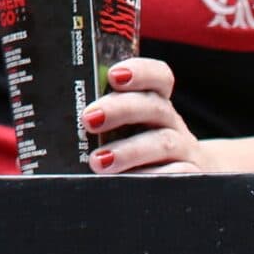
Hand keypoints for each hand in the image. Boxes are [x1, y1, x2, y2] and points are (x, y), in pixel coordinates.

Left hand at [86, 57, 211, 174]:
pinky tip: (128, 182)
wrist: (182, 181)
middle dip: (119, 110)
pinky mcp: (190, 175)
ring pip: (162, 142)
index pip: (157, 76)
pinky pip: (177, 175)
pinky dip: (150, 177)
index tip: (114, 76)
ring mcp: (183, 149)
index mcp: (154, 100)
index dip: (139, 72)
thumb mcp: (121, 126)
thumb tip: (63, 112)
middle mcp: (170, 121)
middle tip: (89, 119)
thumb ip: (98, 115)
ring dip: (128, 151)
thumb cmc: (135, 145)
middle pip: (153, 106)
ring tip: (98, 161)